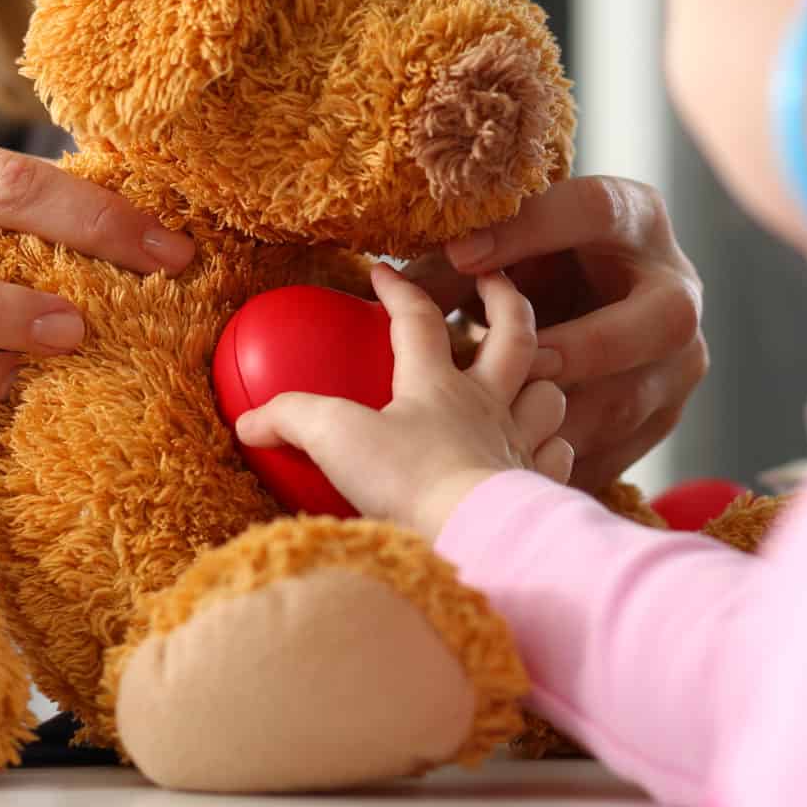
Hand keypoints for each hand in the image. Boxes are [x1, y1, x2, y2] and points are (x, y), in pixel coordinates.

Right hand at [235, 264, 570, 541]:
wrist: (476, 538)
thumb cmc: (410, 482)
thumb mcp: (336, 440)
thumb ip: (292, 420)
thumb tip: (249, 421)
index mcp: (437, 383)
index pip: (417, 319)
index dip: (397, 290)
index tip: (382, 269)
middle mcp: (486, 404)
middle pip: (514, 333)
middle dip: (505, 298)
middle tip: (496, 277)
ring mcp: (517, 444)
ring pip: (547, 393)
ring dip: (539, 378)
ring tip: (526, 374)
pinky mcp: (535, 487)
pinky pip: (558, 454)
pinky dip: (552, 445)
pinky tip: (540, 447)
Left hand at [405, 177, 705, 491]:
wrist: (587, 307)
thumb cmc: (535, 269)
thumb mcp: (505, 253)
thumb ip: (457, 266)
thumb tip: (399, 284)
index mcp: (635, 219)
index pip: (596, 212)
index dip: (531, 232)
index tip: (463, 253)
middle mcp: (676, 288)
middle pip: (662, 319)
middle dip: (587, 347)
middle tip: (521, 362)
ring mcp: (681, 358)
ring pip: (634, 397)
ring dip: (562, 418)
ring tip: (496, 428)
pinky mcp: (664, 414)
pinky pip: (620, 447)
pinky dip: (562, 458)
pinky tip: (513, 461)